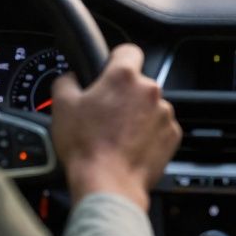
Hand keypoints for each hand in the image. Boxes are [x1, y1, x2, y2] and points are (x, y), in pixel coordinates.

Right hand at [51, 44, 180, 210]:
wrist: (108, 184)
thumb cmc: (86, 146)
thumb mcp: (62, 106)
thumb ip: (66, 81)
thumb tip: (70, 78)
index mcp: (123, 77)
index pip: (128, 50)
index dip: (116, 59)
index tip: (110, 70)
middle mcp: (149, 90)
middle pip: (137, 84)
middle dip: (123, 95)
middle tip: (105, 114)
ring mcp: (164, 114)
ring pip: (149, 107)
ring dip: (137, 116)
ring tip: (116, 135)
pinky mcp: (172, 136)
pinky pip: (159, 128)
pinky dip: (148, 135)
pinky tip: (130, 147)